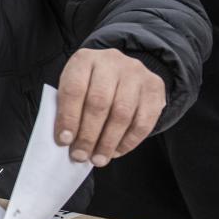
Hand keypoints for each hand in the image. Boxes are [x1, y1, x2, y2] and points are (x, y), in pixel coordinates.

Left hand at [55, 48, 166, 165]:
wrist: (122, 71)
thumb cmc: (91, 85)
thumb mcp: (74, 88)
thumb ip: (68, 109)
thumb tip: (68, 141)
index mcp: (84, 59)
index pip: (74, 89)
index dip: (69, 118)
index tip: (64, 140)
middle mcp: (111, 61)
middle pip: (99, 103)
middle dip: (88, 135)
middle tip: (81, 156)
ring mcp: (136, 73)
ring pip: (122, 114)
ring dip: (108, 142)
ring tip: (98, 159)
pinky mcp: (154, 87)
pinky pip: (143, 121)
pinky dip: (129, 141)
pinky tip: (117, 151)